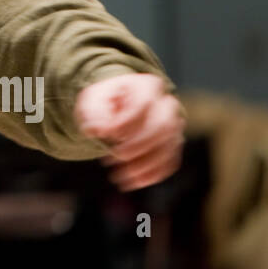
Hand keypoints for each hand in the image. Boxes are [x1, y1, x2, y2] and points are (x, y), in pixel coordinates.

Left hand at [75, 73, 184, 191]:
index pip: (143, 104)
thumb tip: (97, 130)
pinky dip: (154, 174)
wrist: (115, 106)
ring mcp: (174, 124)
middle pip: (162, 126)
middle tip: (115, 159)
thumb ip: (94, 113)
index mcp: (147, 86)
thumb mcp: (93, 101)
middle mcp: (166, 104)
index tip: (106, 135)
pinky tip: (135, 182)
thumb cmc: (104, 102)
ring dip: (145, 165)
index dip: (126, 123)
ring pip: (168, 147)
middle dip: (138, 147)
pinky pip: (170, 161)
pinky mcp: (173, 144)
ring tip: (121, 178)